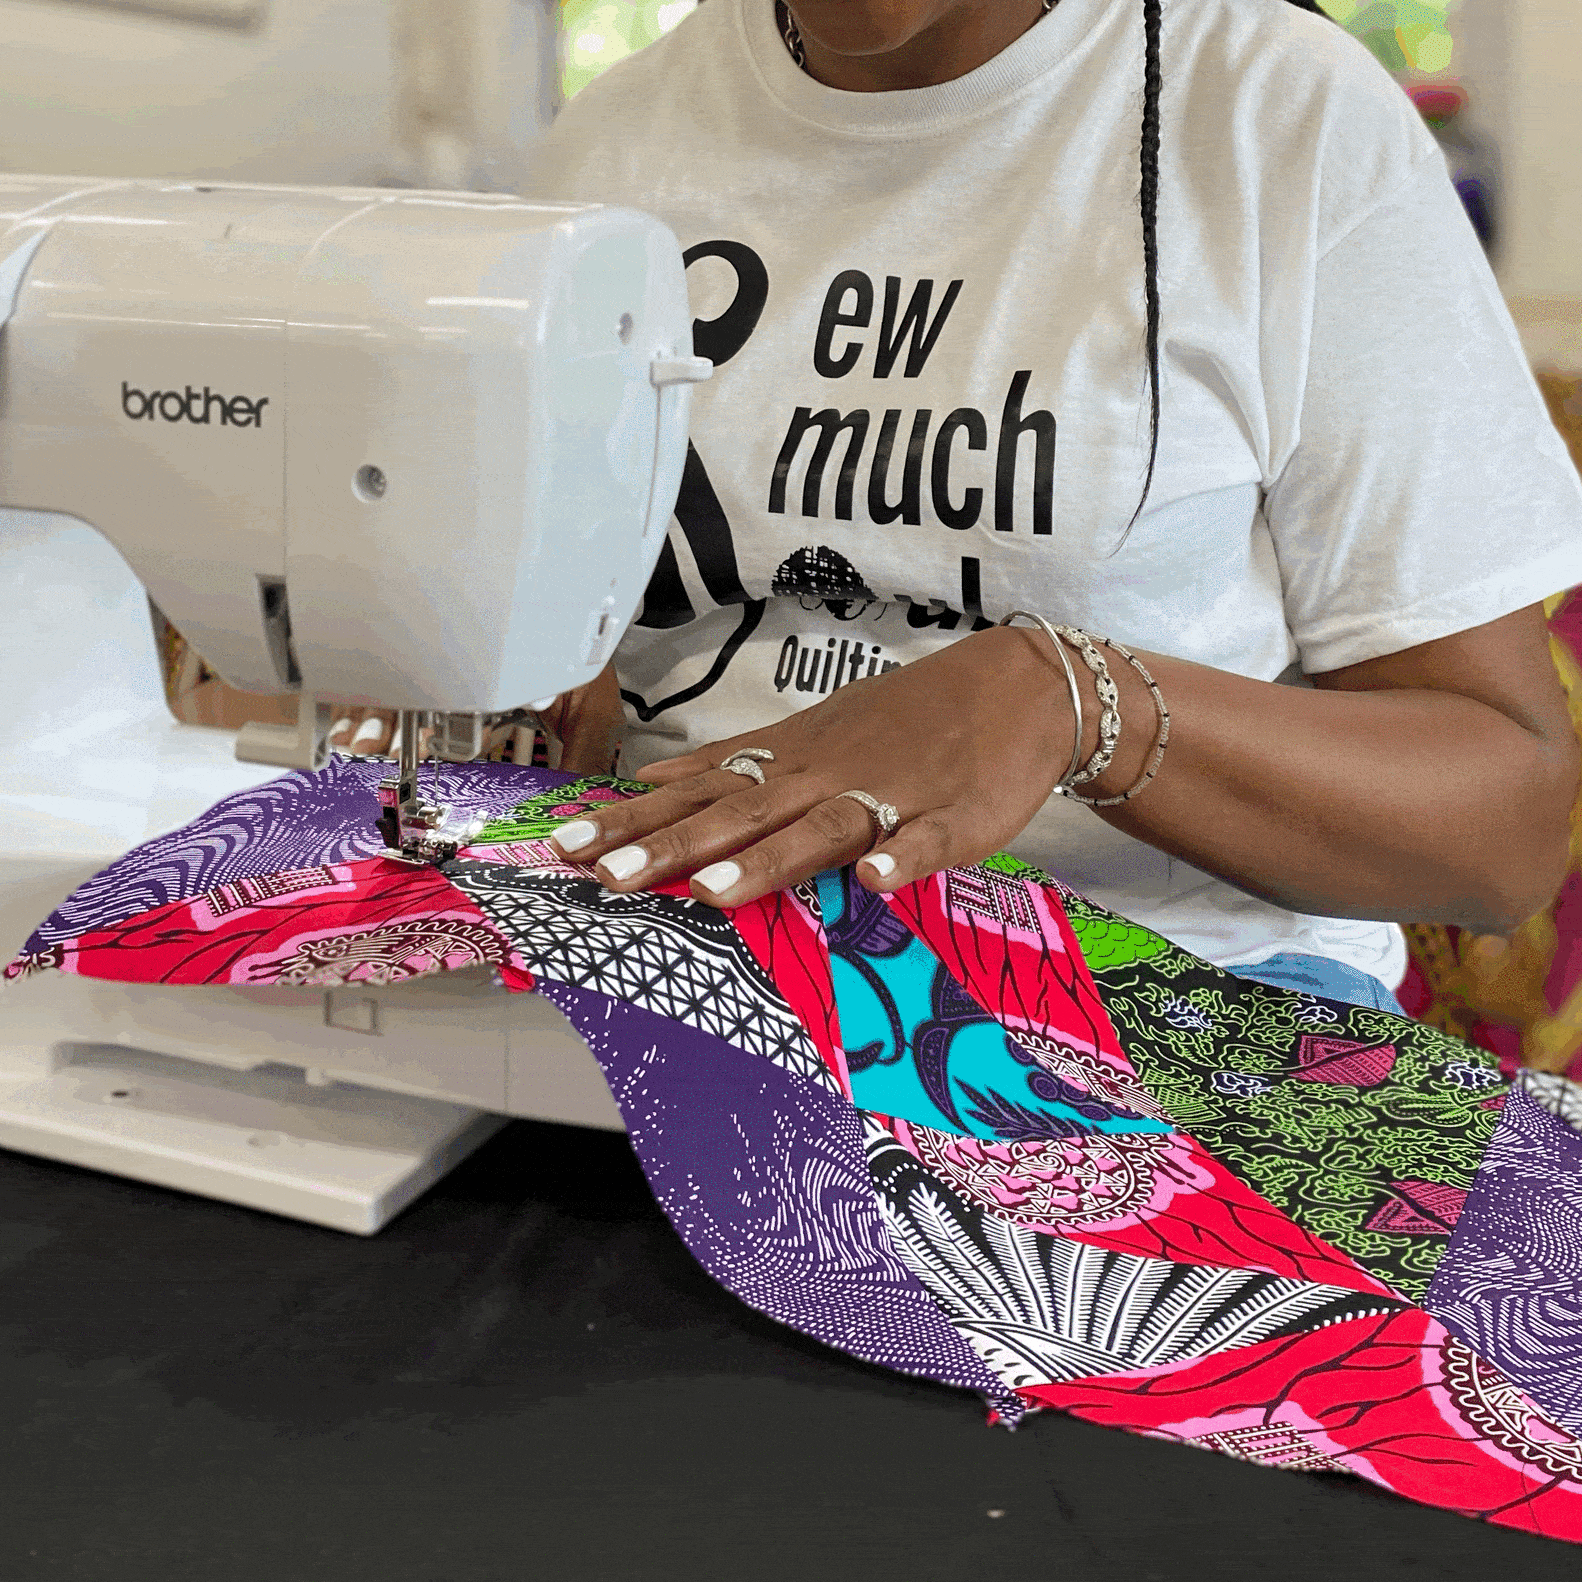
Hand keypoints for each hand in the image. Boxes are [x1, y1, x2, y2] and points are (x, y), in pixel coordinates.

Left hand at [542, 629, 1079, 907]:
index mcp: (788, 762)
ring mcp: (888, 797)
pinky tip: (877, 879)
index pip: (696, 794)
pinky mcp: (951, 819)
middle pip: (738, 814)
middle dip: (672, 848)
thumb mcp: (810, 732)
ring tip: (715, 894)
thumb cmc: (905, 720)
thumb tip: (649, 783)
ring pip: (819, 831)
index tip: (566, 846)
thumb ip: (735, 764)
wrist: (1015, 687)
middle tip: (606, 877)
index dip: (633, 822)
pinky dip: (900, 858)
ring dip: (768, 862)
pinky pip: (924, 842)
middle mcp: (824, 777)